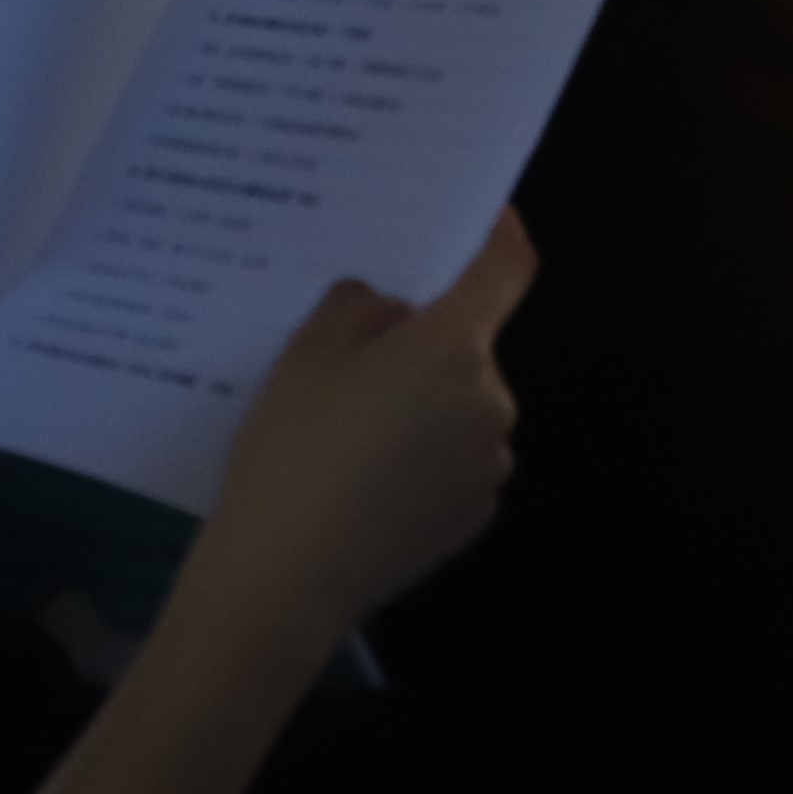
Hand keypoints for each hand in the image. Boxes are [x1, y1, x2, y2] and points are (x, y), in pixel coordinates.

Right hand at [186, 211, 536, 643]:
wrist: (285, 576)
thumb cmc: (294, 451)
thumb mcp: (306, 355)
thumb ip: (357, 308)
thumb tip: (391, 309)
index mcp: (455, 349)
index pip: (507, 270)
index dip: (501, 235)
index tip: (487, 217)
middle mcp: (491, 403)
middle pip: (472, 347)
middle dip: (430, 340)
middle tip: (362, 353)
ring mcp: (488, 467)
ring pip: (464, 408)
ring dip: (429, 403)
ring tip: (355, 429)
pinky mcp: (473, 519)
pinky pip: (457, 462)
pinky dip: (428, 456)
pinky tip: (368, 481)